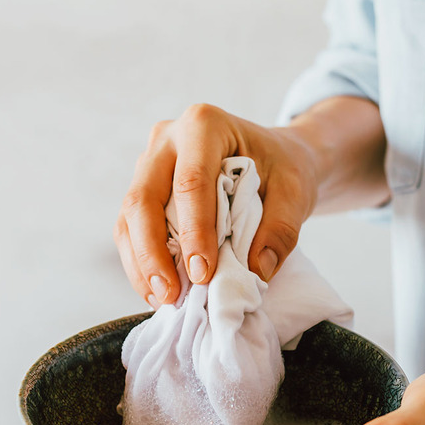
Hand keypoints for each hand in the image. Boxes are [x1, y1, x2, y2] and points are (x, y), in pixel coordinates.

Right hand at [114, 104, 319, 306]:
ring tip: (163, 300)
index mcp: (204, 125)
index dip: (193, 230)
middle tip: (171, 294)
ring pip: (129, 216)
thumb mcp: (296, 191)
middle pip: (144, 198)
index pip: (191, 181)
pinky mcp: (143, 188)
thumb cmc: (282, 167)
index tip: (203, 274)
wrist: (273, 157)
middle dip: (153, 252)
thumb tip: (256, 270)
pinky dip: (140, 263)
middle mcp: (167, 138)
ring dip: (141, 263)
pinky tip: (157, 292)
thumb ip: (280, 229)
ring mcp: (149, 162)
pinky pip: (130, 228)